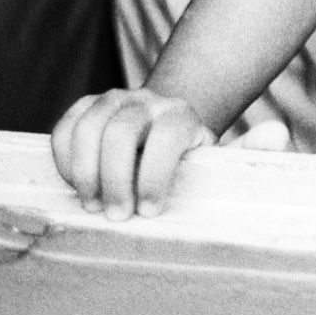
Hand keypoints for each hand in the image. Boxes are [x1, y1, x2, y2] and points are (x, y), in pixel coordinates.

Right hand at [50, 87, 215, 219]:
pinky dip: (64, 160)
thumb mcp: (209, 163)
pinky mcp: (86, 106)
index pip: (168, 135)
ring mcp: (114, 99)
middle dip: (115, 180)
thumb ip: (225, 166)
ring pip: (89, 128)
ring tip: (92, 205)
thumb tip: (251, 167)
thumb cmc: (186, 159)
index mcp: (181, 115)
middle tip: (116, 215)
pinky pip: (65, 128)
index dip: (156, 175)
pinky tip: (75, 185)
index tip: (150, 211)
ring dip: (84, 172)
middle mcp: (147, 101)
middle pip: (121, 132)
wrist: (164, 126)